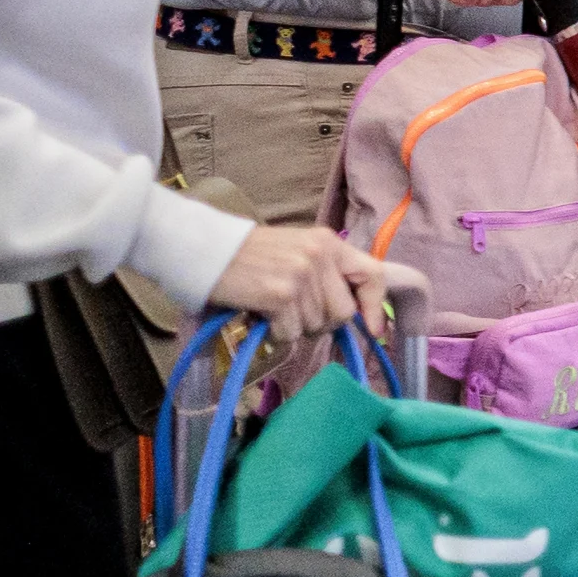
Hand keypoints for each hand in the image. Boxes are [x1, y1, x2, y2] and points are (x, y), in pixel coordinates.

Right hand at [207, 226, 394, 339]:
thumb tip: (354, 314)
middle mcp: (320, 255)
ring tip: (270, 307)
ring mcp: (301, 275)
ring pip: (316, 326)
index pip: (373, 274)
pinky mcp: (280, 295)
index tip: (375, 329)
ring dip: (293, 327)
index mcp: (328, 242)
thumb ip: (326, 274)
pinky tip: (259, 314)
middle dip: (321, 323)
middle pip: (343, 313)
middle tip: (293, 314)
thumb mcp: (296, 251)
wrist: (202, 250)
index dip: (375, 306)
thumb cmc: (247, 256)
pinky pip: (291, 334)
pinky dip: (275, 333)